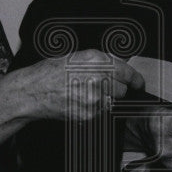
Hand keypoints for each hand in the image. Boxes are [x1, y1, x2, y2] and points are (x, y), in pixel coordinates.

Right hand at [25, 50, 144, 121]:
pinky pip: (101, 113)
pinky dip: (95, 109)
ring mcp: (94, 98)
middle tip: (102, 87)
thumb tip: (119, 66)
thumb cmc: (50, 73)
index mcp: (97, 61)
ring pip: (113, 102)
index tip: (138, 83)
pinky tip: (80, 101)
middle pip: (122, 90)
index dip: (136, 80)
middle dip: (116, 89)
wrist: (32, 92)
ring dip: (106, 100)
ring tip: (86, 94)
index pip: (128, 73)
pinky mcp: (89, 114)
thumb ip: (101, 62)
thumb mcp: (77, 57)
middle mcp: (98, 78)